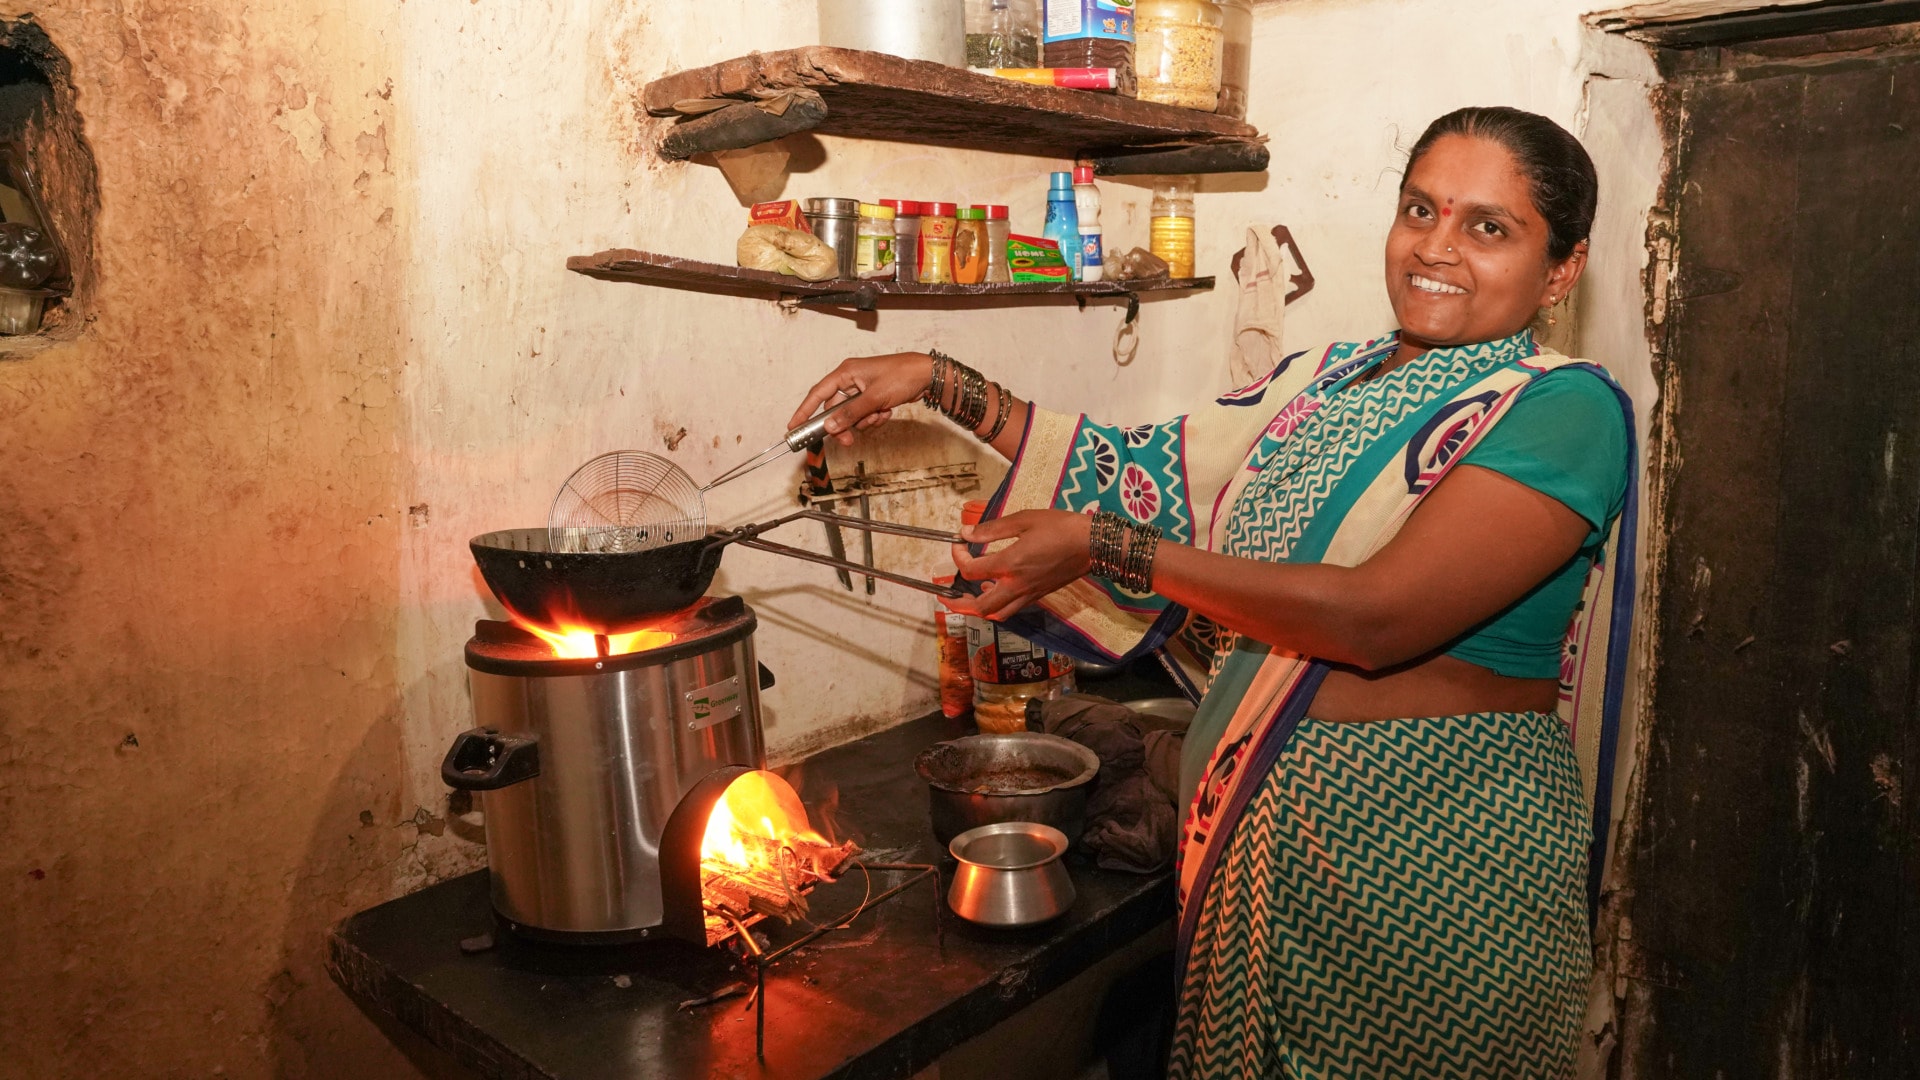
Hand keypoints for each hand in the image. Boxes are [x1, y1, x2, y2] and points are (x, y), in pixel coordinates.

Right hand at [788, 352, 935, 446]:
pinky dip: (874, 418)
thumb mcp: (874, 398)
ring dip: (863, 421)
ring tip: (879, 415)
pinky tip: (886, 411)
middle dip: (844, 425)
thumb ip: (851, 413)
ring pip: (852, 415)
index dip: (804, 410)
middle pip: (836, 409)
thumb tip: (830, 426)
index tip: (793, 426)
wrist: (927, 375)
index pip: (818, 393)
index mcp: (846, 373)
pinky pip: (865, 414)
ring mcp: (862, 389)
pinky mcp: (873, 397)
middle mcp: (851, 379)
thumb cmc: (902, 376)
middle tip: (847, 441)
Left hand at [948, 510, 1092, 619]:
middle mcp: (1016, 585)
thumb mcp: (1024, 519)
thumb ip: (992, 529)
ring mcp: (1028, 594)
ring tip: (967, 598)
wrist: (1093, 545)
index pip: (972, 570)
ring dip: (977, 610)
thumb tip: (966, 533)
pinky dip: (996, 606)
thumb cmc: (1061, 528)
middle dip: (958, 604)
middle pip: (980, 607)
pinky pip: (1011, 609)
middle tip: (945, 596)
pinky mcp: (1038, 596)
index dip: (958, 558)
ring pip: (996, 614)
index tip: (959, 544)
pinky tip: (993, 590)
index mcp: (1010, 564)